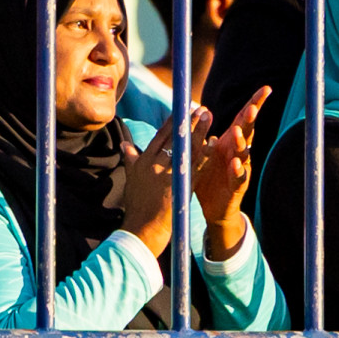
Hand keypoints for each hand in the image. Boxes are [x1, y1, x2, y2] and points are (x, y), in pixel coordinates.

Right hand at [119, 111, 209, 257]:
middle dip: (188, 122)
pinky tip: (214, 143)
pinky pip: (194, 166)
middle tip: (201, 108)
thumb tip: (124, 144)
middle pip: (174, 139)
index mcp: (143, 162)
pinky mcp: (179, 187)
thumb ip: (130, 159)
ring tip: (209, 119)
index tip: (183, 109)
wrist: (141, 229)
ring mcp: (166, 176)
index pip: (160, 136)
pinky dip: (204, 154)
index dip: (173, 122)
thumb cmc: (136, 205)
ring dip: (199, 132)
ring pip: (186, 149)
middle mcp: (154, 166)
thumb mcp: (131, 179)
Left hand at [193, 87, 267, 249]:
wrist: (213, 207)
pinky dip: (238, 170)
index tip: (267, 88)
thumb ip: (202, 134)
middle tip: (252, 107)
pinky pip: (239, 177)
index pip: (242, 119)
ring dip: (240, 142)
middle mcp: (238, 152)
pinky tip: (236, 163)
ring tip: (237, 132)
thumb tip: (197, 112)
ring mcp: (240, 168)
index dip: (254, 104)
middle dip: (250, 120)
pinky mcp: (237, 186)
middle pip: (246, 132)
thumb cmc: (208, 175)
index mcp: (229, 142)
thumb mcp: (203, 151)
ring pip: (244, 153)